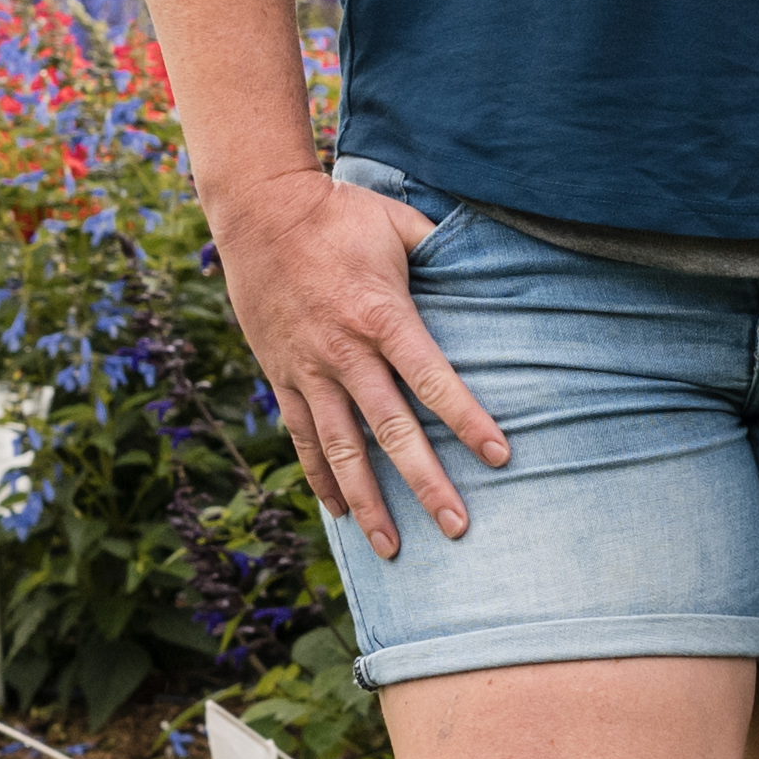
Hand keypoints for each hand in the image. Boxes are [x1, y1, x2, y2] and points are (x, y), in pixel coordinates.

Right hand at [203, 169, 506, 557]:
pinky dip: (320, 477)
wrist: (259, 211)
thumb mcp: (398, 222)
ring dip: (367, 500)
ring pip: (340, 448)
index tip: (499, 455)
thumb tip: (493, 261)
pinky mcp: (282, 375)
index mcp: (382, 315)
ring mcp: (308, 369)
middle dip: (425, 482)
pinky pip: (302, 437)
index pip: (432, 378)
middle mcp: (344, 352)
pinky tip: (340, 513)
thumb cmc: (340, 213)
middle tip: (457, 526)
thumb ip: (444, 249)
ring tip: (392, 547)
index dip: (467, 418)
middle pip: (390, 429)